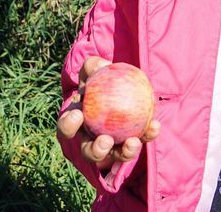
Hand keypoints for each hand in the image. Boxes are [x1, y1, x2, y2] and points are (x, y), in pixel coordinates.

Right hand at [56, 56, 160, 171]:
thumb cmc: (100, 77)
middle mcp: (91, 139)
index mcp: (76, 123)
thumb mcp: (94, 69)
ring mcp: (112, 146)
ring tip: (133, 142)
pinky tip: (155, 125)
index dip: (68, 125)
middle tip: (105, 140)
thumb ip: (94, 65)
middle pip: (89, 152)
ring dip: (124, 152)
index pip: (66, 128)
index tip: (78, 114)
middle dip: (96, 151)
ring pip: (116, 155)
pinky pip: (139, 141)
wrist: (120, 85)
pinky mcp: (130, 144)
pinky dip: (147, 135)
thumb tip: (102, 66)